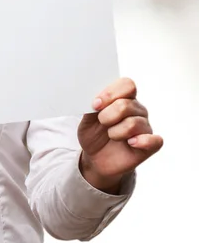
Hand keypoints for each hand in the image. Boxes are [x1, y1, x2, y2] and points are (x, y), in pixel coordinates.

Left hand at [77, 78, 162, 192]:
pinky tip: (130, 143)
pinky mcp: (150, 145)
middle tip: (102, 123)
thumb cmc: (94, 133)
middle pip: (126, 105)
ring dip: (115, 131)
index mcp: (124, 97)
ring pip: (133, 123)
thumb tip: (96, 99)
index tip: (95, 105)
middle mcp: (137, 110)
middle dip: (107, 116)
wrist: (95, 157)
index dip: (110, 93)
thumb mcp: (86, 117)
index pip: (127, 85)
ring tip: (111, 135)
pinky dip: (141, 141)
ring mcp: (145, 127)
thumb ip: (91, 105)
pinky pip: (155, 140)